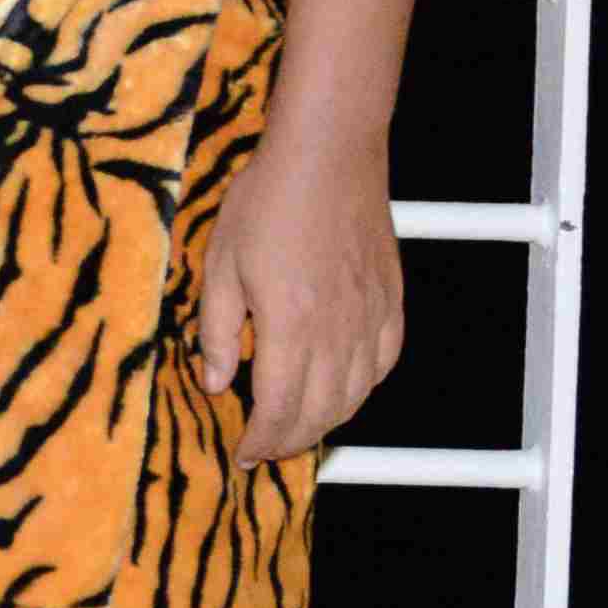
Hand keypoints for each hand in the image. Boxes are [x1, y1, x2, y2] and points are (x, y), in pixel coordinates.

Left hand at [192, 128, 401, 469]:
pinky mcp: (391, 300)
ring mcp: (371, 317)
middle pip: (321, 414)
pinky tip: (342, 389)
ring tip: (298, 426)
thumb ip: (219, 331)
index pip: (280, 409)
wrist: (329, 153)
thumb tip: (217, 384)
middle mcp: (338, 331)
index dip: (262, 441)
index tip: (244, 454)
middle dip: (291, 442)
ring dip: (326, 422)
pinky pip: (383, 363)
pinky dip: (362, 388)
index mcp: (291, 326)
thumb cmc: (268, 201)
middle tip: (266, 448)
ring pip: (356, 396)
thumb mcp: (221, 264)